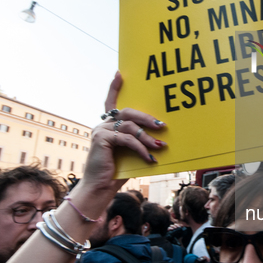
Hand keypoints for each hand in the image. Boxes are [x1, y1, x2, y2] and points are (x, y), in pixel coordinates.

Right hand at [79, 72, 166, 193]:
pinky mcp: (101, 139)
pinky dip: (141, 149)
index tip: (120, 74)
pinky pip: (127, 139)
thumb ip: (137, 141)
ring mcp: (100, 130)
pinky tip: (150, 158)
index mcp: (107, 125)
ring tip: (160, 146)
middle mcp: (102, 124)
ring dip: (147, 137)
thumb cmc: (117, 172)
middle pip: (127, 112)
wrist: (99, 188)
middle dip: (147, 118)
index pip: (110, 102)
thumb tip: (159, 137)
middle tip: (162, 125)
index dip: (114, 88)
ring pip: (129, 126)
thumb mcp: (130, 153)